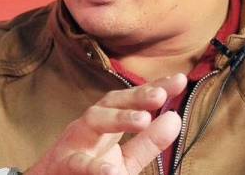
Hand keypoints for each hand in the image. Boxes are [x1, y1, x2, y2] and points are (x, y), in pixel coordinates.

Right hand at [26, 73, 187, 174]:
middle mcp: (90, 125)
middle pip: (112, 101)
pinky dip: (94, 167)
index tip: (180, 80)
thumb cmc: (90, 169)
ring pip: (93, 120)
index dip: (155, 87)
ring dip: (118, 118)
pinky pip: (79, 163)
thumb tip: (175, 118)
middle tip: (161, 95)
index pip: (132, 100)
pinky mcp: (63, 165)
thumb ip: (148, 142)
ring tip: (143, 120)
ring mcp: (74, 142)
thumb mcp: (125, 159)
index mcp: (107, 122)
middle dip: (136, 95)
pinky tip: (111, 173)